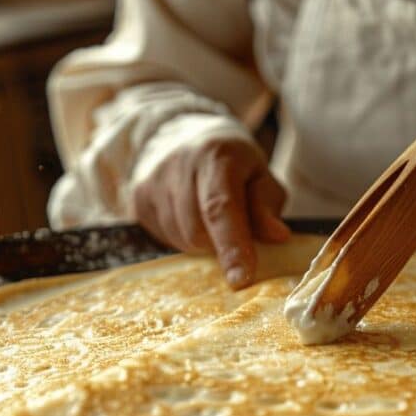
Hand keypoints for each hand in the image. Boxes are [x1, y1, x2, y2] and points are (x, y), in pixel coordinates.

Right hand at [130, 137, 289, 288]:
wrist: (184, 136)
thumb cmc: (233, 165)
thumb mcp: (261, 177)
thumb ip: (268, 206)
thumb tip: (278, 236)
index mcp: (216, 155)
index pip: (220, 207)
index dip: (231, 246)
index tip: (241, 279)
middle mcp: (179, 164)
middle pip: (198, 232)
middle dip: (221, 245)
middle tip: (235, 231)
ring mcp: (153, 181)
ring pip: (181, 239)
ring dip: (203, 243)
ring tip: (211, 218)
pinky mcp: (138, 199)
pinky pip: (164, 238)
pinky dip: (184, 238)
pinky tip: (191, 216)